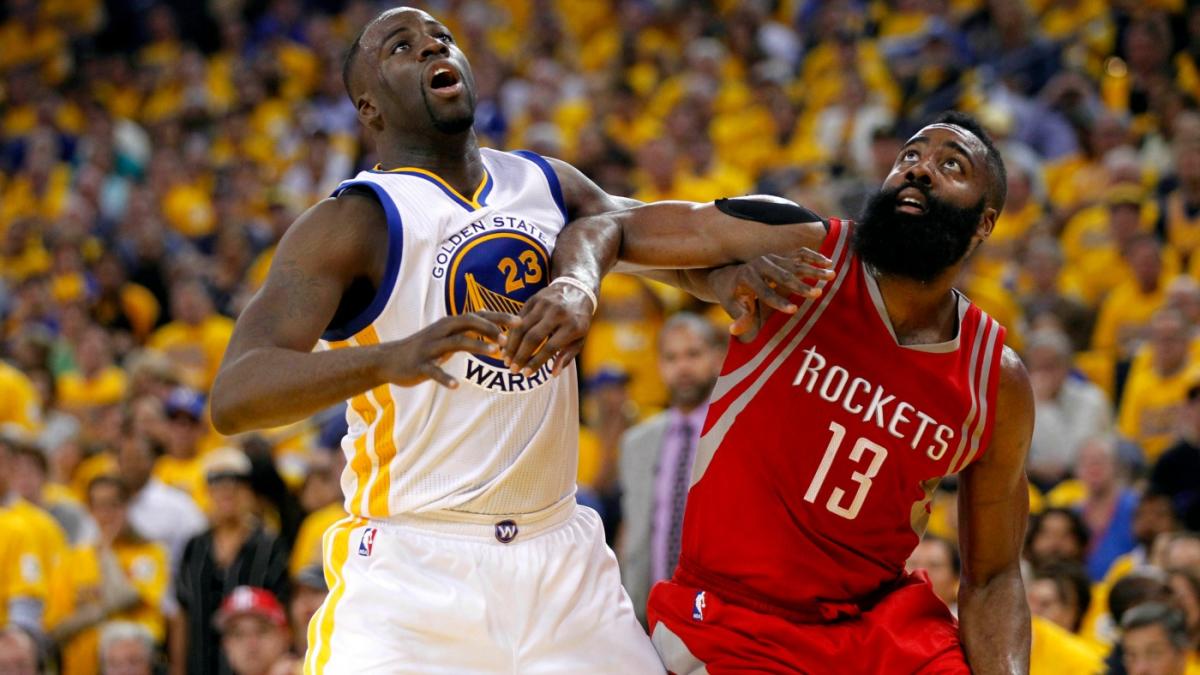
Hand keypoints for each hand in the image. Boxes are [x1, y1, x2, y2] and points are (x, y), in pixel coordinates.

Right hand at [378, 312, 517, 387]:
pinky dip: (445, 378)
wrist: (389, 359)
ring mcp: (430, 347)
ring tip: (496, 352)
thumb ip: (466, 328)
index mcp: (449, 324)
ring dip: (477, 345)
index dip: (499, 317)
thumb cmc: (423, 347)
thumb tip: (488, 318)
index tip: (520, 321)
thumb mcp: (445, 334)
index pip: (478, 315)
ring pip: (456, 342)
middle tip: (510, 337)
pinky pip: (434, 371)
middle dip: (490, 327)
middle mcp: (441, 331)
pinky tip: (456, 386)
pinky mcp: (420, 365)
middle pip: (468, 322)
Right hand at [503, 279, 593, 376]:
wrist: (577, 289)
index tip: (526, 374)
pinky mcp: (534, 299)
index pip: (550, 347)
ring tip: (506, 360)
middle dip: (520, 355)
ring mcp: (544, 304)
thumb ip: (567, 356)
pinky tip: (506, 345)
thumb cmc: (579, 320)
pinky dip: (511, 333)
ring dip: (512, 345)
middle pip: (533, 337)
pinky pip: (519, 318)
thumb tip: (553, 374)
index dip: (536, 362)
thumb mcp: (580, 338)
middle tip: (512, 370)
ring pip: (522, 327)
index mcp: (572, 326)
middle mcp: (557, 313)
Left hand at [709, 249, 833, 340]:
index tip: (794, 310)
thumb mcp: (730, 305)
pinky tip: (828, 262)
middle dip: (800, 285)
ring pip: (795, 263)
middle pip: (782, 275)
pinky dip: (814, 257)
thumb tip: (735, 330)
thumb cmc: (731, 294)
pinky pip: (800, 253)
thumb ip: (738, 316)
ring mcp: (772, 257)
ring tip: (831, 275)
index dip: (778, 302)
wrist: (729, 273)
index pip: (764, 291)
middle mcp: (760, 264)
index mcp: (746, 277)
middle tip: (817, 294)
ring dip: (814, 269)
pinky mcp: (780, 255)